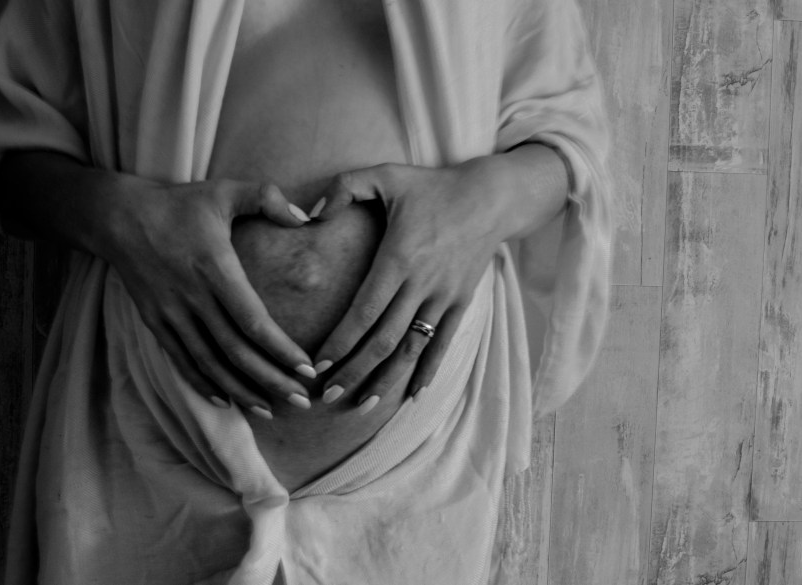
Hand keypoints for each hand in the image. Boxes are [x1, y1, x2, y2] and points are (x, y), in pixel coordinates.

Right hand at [102, 177, 317, 416]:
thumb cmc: (179, 203)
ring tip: (270, 409)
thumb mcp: (224, 190)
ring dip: (241, 390)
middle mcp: (192, 297)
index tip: (308, 370)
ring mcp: (171, 313)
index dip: (281, 350)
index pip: (254, 321)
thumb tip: (309, 217)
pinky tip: (227, 400)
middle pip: (236, 352)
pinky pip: (182, 361)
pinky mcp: (155, 322)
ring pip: (209, 363)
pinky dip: (204, 384)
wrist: (118, 217)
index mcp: (215, 268)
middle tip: (301, 401)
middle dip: (271, 380)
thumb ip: (267, 197)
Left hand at [310, 159, 510, 412]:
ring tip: (363, 406)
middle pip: (385, 339)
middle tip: (328, 396)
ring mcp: (445, 297)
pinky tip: (412, 394)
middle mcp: (423, 284)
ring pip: (413, 348)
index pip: (365, 311)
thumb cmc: (431, 186)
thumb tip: (309, 213)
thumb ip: (344, 187)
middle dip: (355, 371)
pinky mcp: (461, 303)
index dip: (342, 341)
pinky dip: (427, 370)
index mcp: (399, 257)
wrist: (491, 197)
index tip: (318, 365)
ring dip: (387, 379)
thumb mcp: (386, 174)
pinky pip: (442, 343)